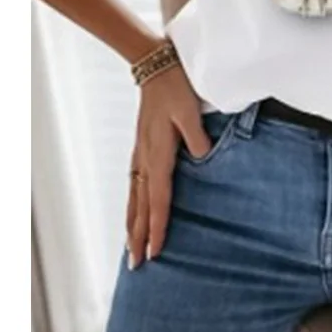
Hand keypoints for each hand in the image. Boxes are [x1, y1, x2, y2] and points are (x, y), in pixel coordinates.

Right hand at [126, 64, 210, 268]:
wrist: (155, 67)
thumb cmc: (176, 88)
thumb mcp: (190, 110)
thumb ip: (197, 137)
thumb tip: (202, 158)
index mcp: (159, 153)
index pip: (159, 198)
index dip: (157, 225)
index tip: (155, 250)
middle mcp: (146, 158)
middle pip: (141, 205)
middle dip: (138, 235)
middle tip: (136, 264)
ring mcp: (140, 153)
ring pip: (134, 196)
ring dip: (131, 223)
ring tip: (129, 247)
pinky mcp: (141, 146)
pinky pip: (134, 183)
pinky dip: (132, 203)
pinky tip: (133, 209)